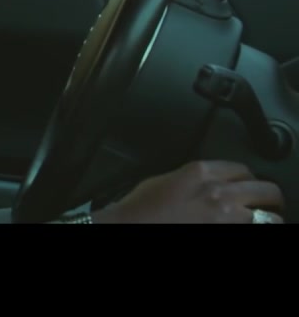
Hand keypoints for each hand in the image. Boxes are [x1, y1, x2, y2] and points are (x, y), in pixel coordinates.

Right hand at [93, 160, 284, 223]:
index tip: (247, 186)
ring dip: (269, 219)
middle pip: (265, 190)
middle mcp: (221, 192)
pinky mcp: (229, 233)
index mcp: (201, 171)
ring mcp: (228, 217)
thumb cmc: (139, 208)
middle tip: (267, 204)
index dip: (247, 179)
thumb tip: (205, 183)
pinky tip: (251, 228)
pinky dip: (258, 229)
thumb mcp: (164, 180)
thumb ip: (190, 177)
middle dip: (268, 197)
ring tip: (264, 221)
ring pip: (271, 217)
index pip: (242, 169)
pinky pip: (258, 231)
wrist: (131, 226)